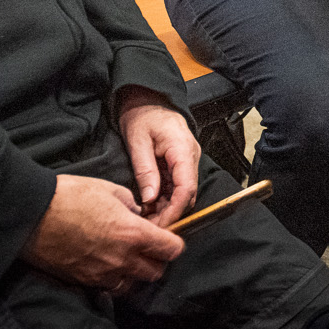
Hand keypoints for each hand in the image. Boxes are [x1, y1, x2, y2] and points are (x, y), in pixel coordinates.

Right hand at [20, 172, 184, 292]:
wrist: (31, 215)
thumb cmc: (70, 196)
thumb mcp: (109, 190)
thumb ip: (131, 204)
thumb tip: (137, 214)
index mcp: (133, 234)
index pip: (171, 250)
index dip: (174, 243)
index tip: (169, 237)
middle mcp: (122, 259)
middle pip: (156, 272)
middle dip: (157, 260)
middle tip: (149, 247)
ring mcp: (102, 274)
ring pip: (133, 284)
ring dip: (135, 273)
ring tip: (127, 258)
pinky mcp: (84, 281)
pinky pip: (109, 287)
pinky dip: (114, 280)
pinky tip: (107, 264)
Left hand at [117, 87, 197, 226]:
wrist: (147, 100)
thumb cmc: (143, 115)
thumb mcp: (138, 141)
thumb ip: (145, 170)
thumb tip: (149, 199)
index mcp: (182, 149)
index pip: (186, 188)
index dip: (175, 210)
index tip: (160, 226)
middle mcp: (190, 157)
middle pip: (187, 194)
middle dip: (169, 214)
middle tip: (148, 228)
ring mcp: (187, 161)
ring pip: (182, 193)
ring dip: (166, 208)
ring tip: (145, 219)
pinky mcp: (180, 164)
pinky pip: (176, 187)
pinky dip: (164, 199)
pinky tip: (149, 207)